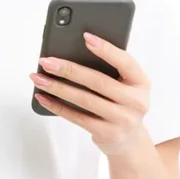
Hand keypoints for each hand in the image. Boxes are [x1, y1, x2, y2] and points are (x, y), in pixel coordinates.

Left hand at [30, 32, 150, 156]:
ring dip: (57, 87)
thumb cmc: (122, 104)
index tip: (85, 36)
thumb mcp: (126, 86)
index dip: (106, 49)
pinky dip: (57, 106)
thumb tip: (71, 52)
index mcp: (141, 82)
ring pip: (84, 99)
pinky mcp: (108, 134)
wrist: (130, 141)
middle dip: (68, 69)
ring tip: (38, 78)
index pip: (125, 61)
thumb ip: (110, 70)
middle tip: (46, 61)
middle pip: (98, 81)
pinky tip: (43, 97)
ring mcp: (123, 120)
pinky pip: (77, 117)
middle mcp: (136, 102)